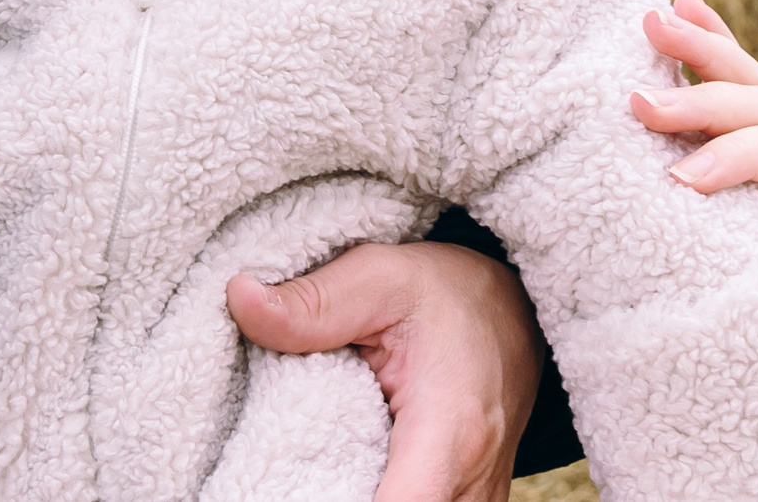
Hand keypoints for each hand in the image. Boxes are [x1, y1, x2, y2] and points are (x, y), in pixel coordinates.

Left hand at [226, 240, 539, 501]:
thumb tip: (239, 302)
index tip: (283, 486)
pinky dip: (378, 497)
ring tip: (308, 472)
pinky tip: (338, 478)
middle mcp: (471, 484)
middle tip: (282, 472)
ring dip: (354, 497)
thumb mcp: (380, 276)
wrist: (517, 311)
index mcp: (450, 432)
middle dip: (332, 497)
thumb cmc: (449, 294)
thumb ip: (312, 302)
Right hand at [631, 0, 757, 331]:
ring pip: (749, 78)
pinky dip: (711, 39)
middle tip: (640, 105)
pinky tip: (682, 1)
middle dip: (702, 100)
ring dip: (699, 48)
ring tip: (651, 23)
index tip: (680, 179)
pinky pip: (736, 75)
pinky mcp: (754, 134)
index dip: (738, 156)